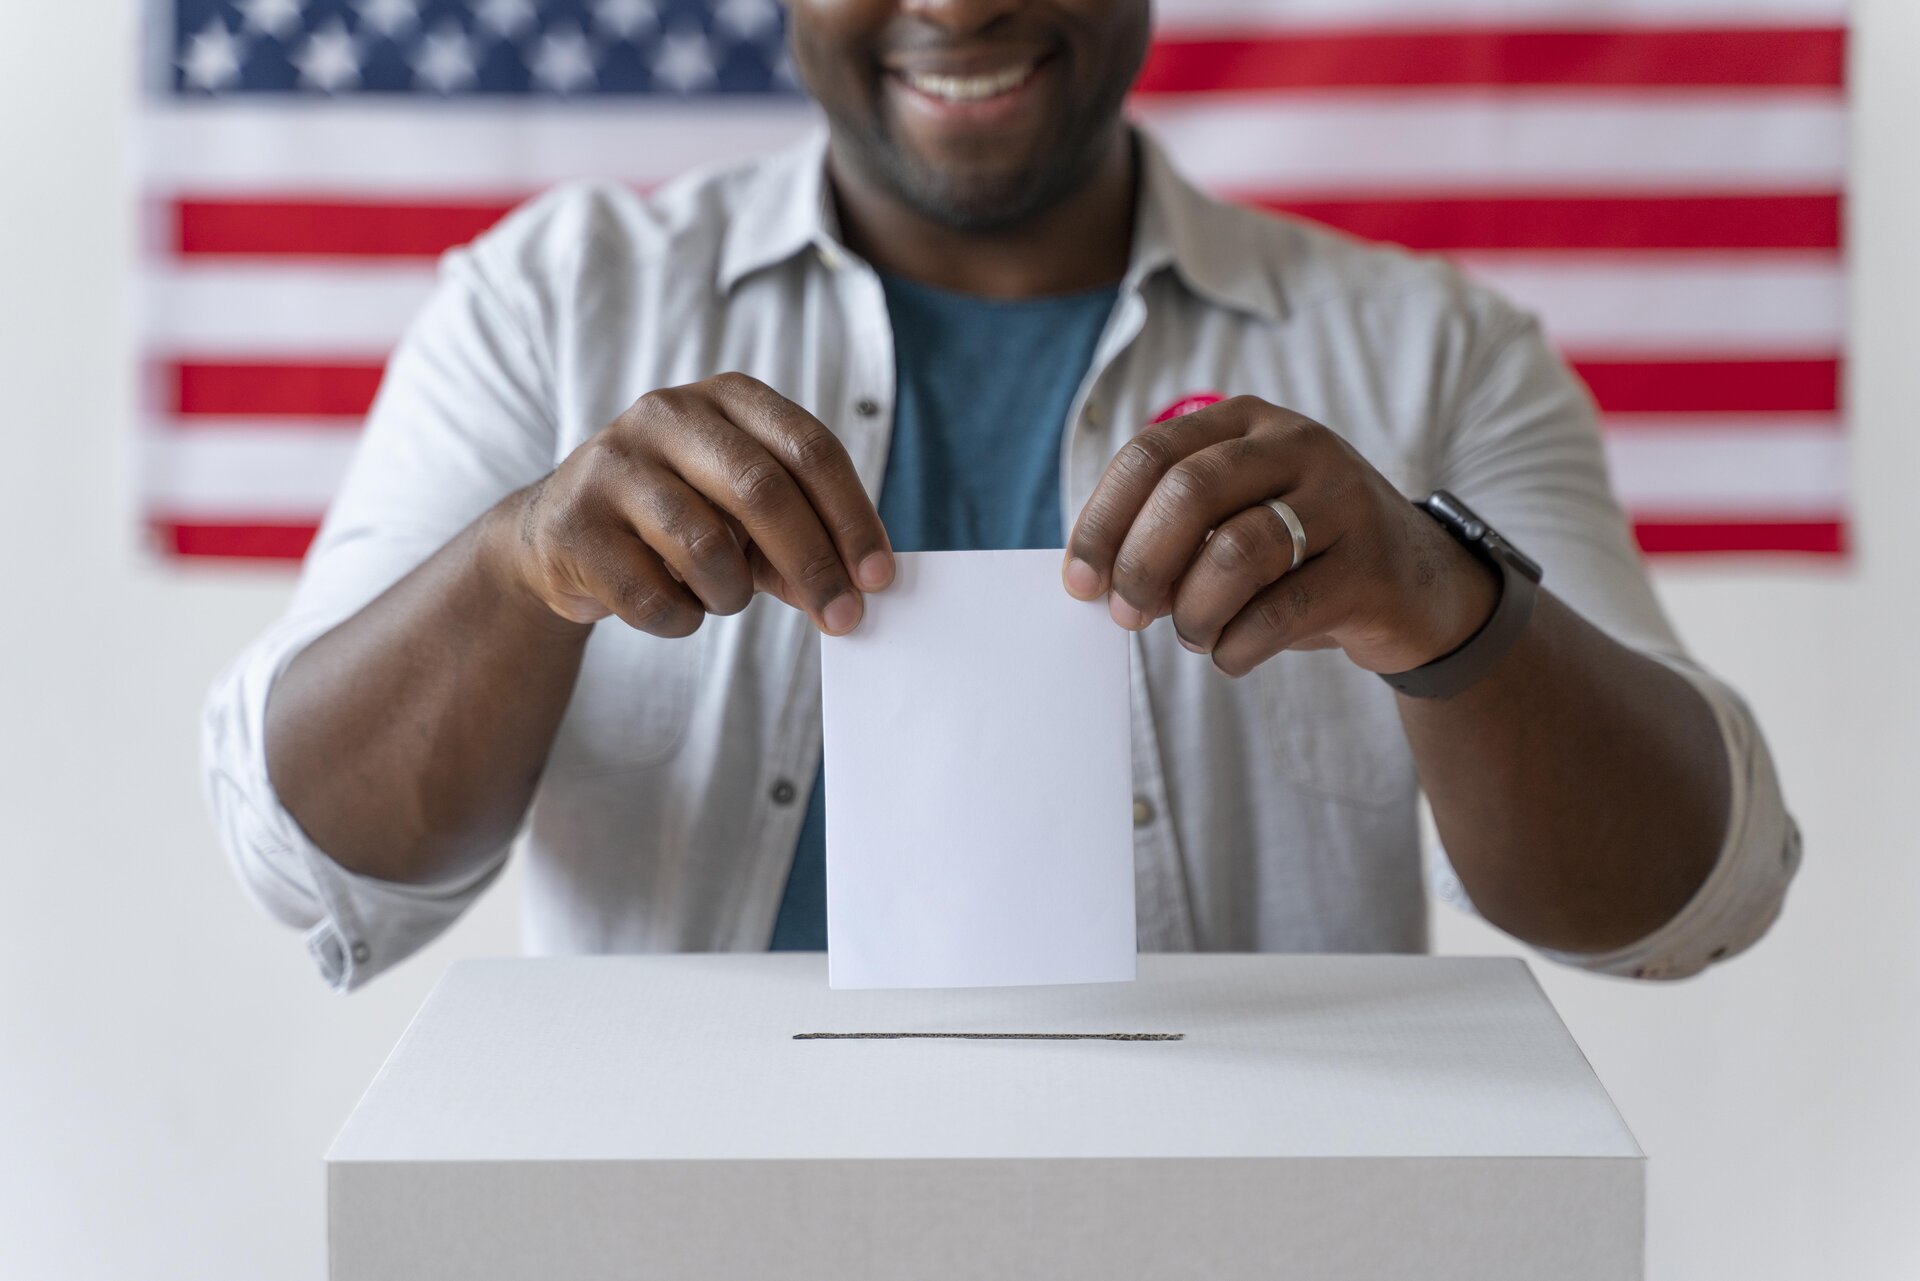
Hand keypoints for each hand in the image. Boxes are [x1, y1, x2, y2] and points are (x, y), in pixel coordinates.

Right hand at [496, 372, 893, 636]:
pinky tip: (676, 607)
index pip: (810, 449)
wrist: (560, 533)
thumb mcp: (745, 514)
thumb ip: (805, 540)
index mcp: (727, 398)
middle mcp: (667, 414)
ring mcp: (613, 465)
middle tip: (843, 618)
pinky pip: (655, 596)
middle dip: (814, 564)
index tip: (878, 578)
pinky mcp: (576, 524)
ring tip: (723, 596)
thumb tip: (861, 590)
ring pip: (707, 548)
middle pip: (763, 490)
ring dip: (733, 594)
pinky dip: (682, 619)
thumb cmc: (679, 519)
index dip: (852, 518)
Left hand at [1061, 396, 1497, 677]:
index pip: (1150, 455)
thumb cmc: (1301, 556)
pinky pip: (1280, 612)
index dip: (1103, 521)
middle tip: (1128, 615)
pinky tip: (1232, 654)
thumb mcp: (1234, 524)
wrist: (1419, 586)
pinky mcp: (1370, 568)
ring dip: (1193, 612)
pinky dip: (1237, 646)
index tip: (1080, 582)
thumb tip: (1102, 584)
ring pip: (1235, 553)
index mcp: (1247, 424)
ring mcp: (1342, 501)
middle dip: (1141, 565)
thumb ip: (1170, 539)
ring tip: (1195, 635)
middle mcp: (1298, 446)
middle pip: (1188, 493)